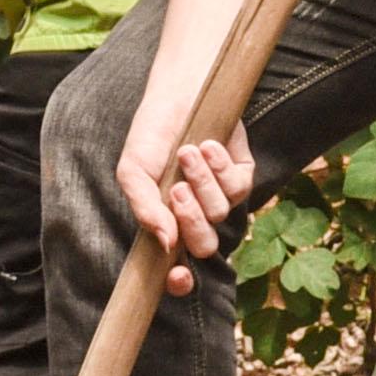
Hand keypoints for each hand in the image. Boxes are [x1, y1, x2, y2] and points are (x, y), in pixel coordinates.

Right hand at [115, 96, 262, 289]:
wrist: (179, 92)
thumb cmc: (152, 133)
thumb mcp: (133, 170)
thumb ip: (145, 208)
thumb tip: (166, 244)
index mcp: (166, 222)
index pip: (175, 268)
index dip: (179, 282)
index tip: (176, 276)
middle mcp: (195, 215)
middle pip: (204, 246)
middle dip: (192, 220)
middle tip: (177, 190)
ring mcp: (220, 197)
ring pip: (220, 213)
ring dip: (202, 181)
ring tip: (187, 152)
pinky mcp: (241, 174)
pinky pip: (238, 187)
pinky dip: (219, 165)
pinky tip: (207, 144)